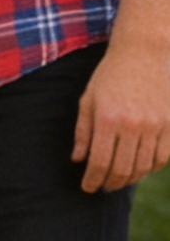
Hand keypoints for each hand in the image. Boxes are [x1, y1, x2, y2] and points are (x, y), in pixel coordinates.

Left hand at [74, 44, 169, 191]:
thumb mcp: (88, 100)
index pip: (99, 162)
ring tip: (119, 181)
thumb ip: (83, 132)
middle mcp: (133, 125)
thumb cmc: (110, 76)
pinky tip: (140, 169)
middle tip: (102, 187)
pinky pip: (163, 157)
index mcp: (108, 119)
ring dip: (130, 179)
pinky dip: (151, 168)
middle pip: (122, 169)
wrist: (144, 52)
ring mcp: (156, 125)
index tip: (87, 188)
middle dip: (110, 183)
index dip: (93, 180)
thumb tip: (78, 160)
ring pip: (144, 167)